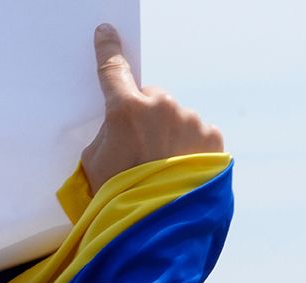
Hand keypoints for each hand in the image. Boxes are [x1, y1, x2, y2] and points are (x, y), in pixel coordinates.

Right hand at [79, 24, 222, 193]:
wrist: (159, 226)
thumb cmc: (119, 197)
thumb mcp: (93, 165)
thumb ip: (105, 136)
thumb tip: (119, 129)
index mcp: (125, 110)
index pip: (113, 70)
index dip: (108, 50)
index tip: (107, 33)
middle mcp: (161, 107)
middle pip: (150, 97)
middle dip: (145, 116)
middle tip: (139, 150)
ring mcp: (190, 120)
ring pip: (175, 117)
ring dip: (169, 135)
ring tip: (162, 168)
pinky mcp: (212, 137)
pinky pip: (197, 133)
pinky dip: (190, 148)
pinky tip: (180, 170)